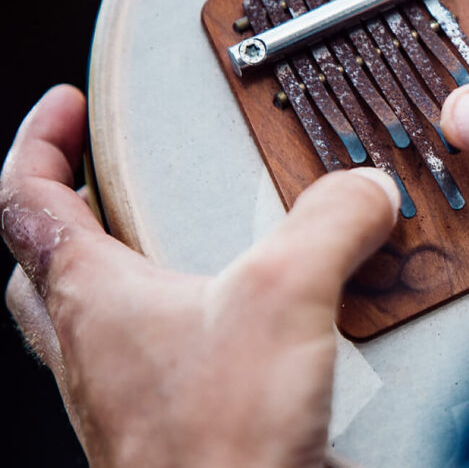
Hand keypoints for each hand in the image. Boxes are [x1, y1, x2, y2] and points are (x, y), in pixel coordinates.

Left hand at [2, 85, 398, 467]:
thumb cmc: (218, 446)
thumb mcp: (283, 295)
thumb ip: (330, 222)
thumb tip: (365, 190)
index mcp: (95, 296)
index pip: (29, 200)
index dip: (39, 141)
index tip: (63, 107)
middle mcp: (96, 347)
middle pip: (42, 265)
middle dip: (64, 213)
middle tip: (103, 183)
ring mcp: (127, 393)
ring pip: (92, 319)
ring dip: (121, 275)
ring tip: (181, 252)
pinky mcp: (170, 426)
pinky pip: (157, 362)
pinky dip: (185, 331)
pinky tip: (245, 334)